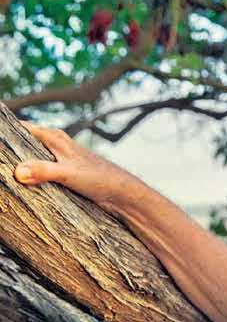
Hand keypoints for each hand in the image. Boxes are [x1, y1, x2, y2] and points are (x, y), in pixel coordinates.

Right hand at [11, 122, 140, 212]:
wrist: (121, 194)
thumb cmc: (99, 178)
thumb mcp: (68, 174)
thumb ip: (43, 171)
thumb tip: (17, 172)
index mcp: (55, 138)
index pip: (22, 128)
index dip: (5, 132)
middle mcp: (56, 145)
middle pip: (26, 140)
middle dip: (10, 146)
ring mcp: (60, 159)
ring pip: (34, 155)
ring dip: (21, 161)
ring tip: (6, 170)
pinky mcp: (65, 173)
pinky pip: (42, 169)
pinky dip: (32, 173)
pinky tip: (23, 184)